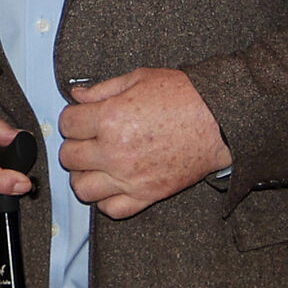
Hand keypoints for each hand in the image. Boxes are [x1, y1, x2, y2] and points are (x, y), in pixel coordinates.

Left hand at [57, 68, 231, 218]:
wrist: (220, 120)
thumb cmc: (183, 96)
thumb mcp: (138, 79)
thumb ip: (101, 89)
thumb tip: (76, 96)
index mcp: (110, 118)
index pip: (67, 124)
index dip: (72, 118)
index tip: (81, 118)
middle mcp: (115, 151)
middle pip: (69, 157)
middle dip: (75, 145)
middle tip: (88, 139)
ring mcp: (130, 177)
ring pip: (82, 188)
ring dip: (84, 175)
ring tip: (96, 163)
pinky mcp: (147, 195)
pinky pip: (111, 209)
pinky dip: (106, 200)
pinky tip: (112, 183)